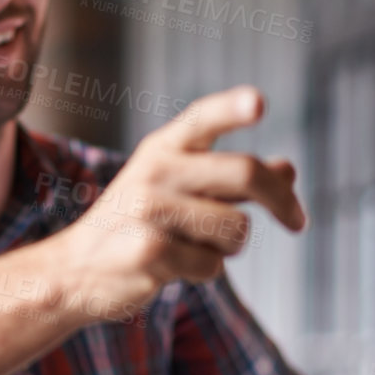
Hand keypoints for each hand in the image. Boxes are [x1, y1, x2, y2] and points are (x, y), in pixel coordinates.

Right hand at [55, 86, 305, 313]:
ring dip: (231, 245)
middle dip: (282, 201)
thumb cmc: (137, 224)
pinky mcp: (150, 253)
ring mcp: (148, 212)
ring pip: (237, 228)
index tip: (259, 103)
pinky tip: (173, 266)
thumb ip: (232, 179)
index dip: (231, 108)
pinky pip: (214, 265)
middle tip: (299, 222)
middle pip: (244, 173)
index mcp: (162, 148)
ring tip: (196, 245)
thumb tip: (290, 169)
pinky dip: (205, 271)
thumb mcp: (181, 189)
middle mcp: (154, 172)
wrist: (75, 270)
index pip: (202, 119)